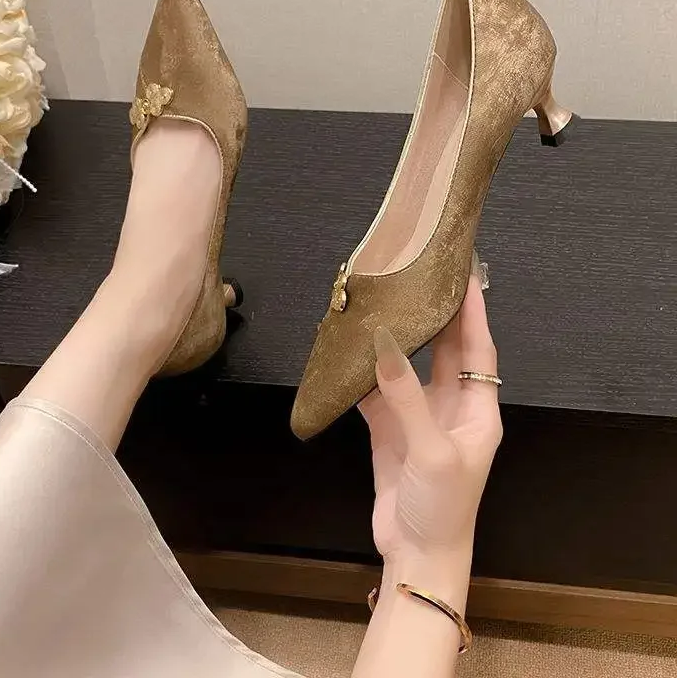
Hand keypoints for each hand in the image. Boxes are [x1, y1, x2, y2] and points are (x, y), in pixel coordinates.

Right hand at [359, 275, 501, 567]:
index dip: (473, 312)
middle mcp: (451, 408)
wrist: (417, 554)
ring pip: (408, 368)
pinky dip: (365, 374)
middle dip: (436, 316)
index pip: (479, 349)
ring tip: (382, 306)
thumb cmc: (442, 507)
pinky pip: (378, 393)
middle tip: (420, 278)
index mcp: (477, 411)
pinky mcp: (391, 431)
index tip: (466, 275)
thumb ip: (407, 396)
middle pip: (445, 351)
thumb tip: (384, 343)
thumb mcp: (431, 449)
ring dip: (396, 341)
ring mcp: (419, 419)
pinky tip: (351, 353)